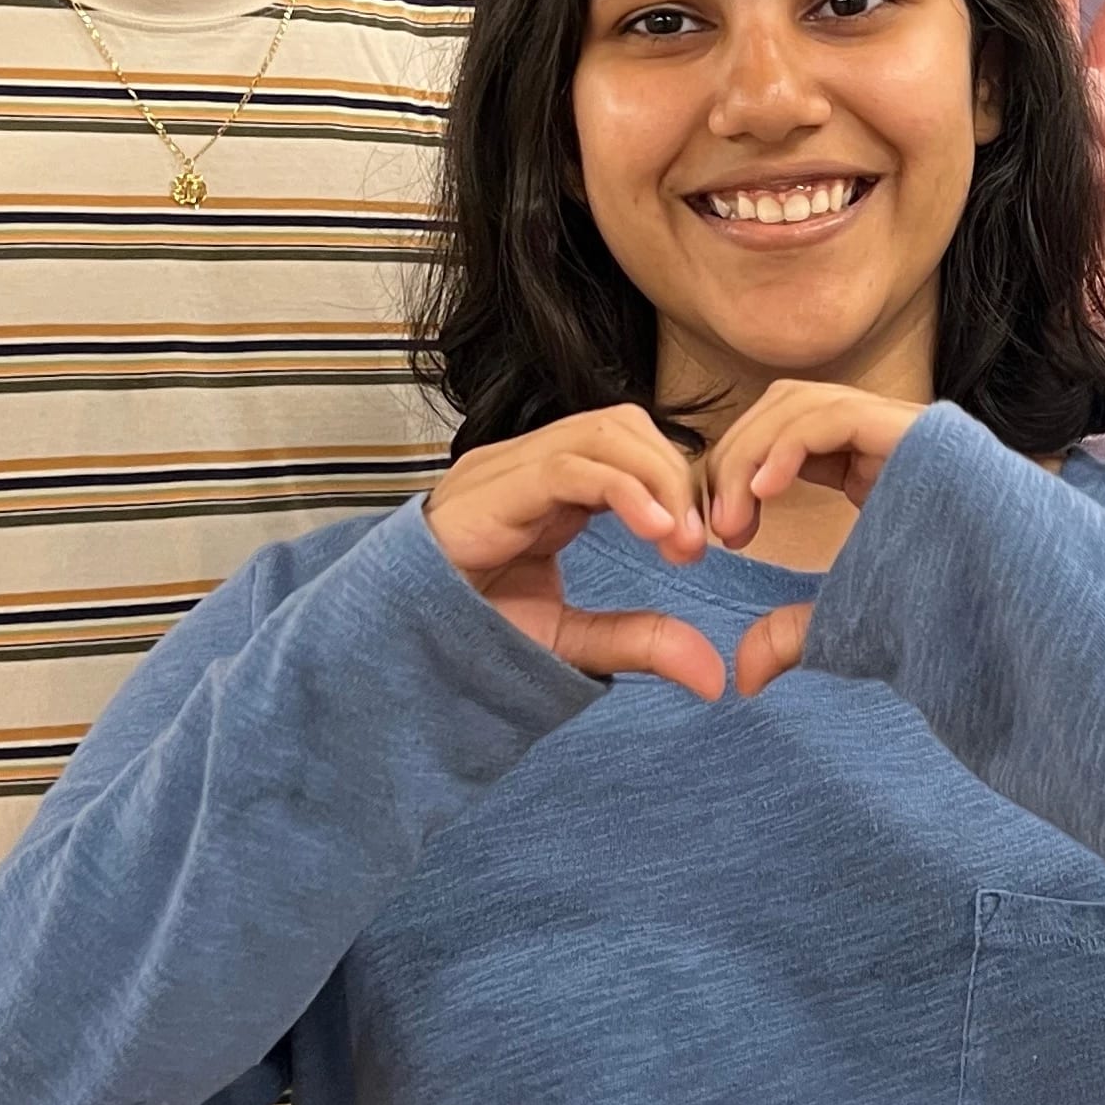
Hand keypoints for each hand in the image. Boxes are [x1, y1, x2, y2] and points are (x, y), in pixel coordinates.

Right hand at [425, 407, 724, 697]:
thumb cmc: (468, 637)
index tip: (704, 541)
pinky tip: (655, 529)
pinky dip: (622, 489)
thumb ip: (639, 642)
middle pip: (624, 425)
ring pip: (603, 432)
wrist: (390, 653)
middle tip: (699, 542)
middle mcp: (526, 463)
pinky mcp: (487, 491)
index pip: (629, 444)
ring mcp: (504, 470)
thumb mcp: (571, 641)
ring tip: (680, 541)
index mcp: (547, 484)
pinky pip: (567, 465)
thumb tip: (714, 678)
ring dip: (657, 478)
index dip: (676, 480)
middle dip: (674, 474)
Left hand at [703, 379, 929, 691]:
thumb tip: (743, 678)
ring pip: (797, 404)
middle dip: (734, 461)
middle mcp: (882, 434)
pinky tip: (763, 495)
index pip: (784, 437)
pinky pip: (831, 417)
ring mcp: (899, 426)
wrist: (1015, 606)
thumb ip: (797, 634)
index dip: (739, 474)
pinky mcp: (913, 429)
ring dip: (751, 457)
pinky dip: (785, 448)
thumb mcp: (853, 620)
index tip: (722, 536)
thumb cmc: (950, 612)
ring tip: (735, 522)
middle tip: (719, 530)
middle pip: (781, 409)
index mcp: (869, 465)